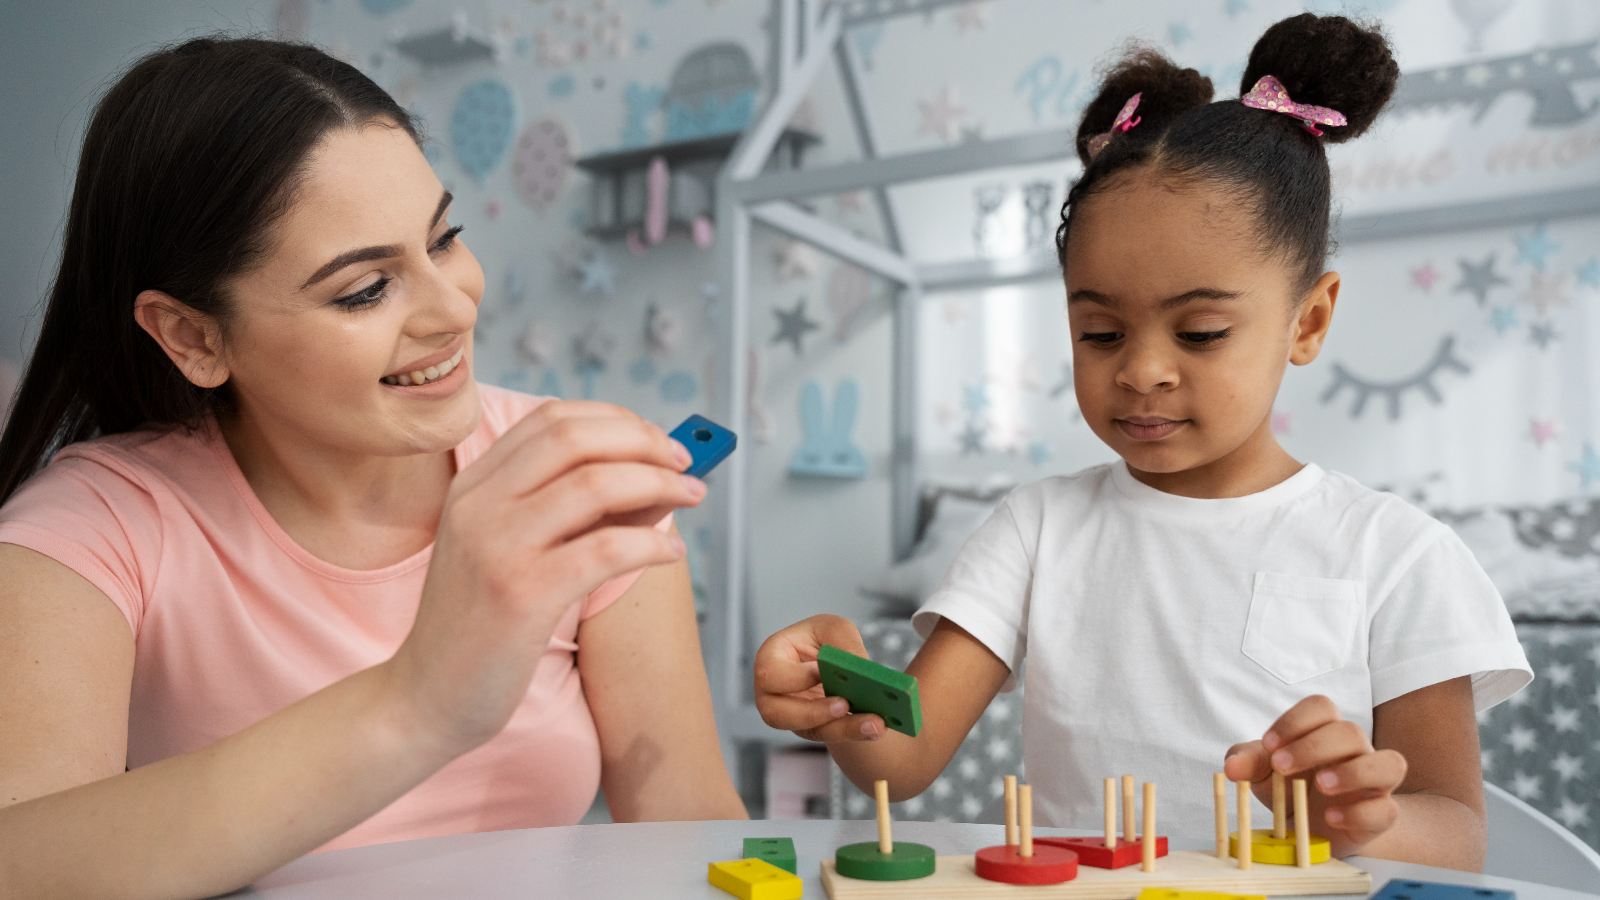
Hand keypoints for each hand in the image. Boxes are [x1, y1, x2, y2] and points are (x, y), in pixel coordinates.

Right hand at [387, 400, 704, 758]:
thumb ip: (566, 510)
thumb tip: (655, 477)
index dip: (615, 420)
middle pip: (574, 438)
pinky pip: (605, 549)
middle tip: (684, 464)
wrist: (426, 697)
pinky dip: (650, 542)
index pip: (551, 419)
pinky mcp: (520, 595)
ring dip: (658, 485)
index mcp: (472, 486)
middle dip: (642, 442)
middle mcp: (478, 504)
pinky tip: (671, 553)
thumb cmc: (481, 626)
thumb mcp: (509, 551)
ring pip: (594, 484)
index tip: (655, 441)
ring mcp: (495, 546)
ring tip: (691, 497)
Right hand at [753, 615, 886, 741]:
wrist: (834, 664)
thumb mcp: (835, 630)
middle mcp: (772, 692)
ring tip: (875, 723)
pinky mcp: (812, 729)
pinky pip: (830, 735)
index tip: (821, 672)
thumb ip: (845, 646)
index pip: (771, 674)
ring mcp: (789, 715)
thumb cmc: (825, 640)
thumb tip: (859, 670)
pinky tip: (878, 727)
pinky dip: (855, 732)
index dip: (795, 677)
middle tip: (845, 705)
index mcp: (770, 657)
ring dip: (842, 728)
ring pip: (807, 730)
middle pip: (777, 714)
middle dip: (813, 712)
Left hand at [1223, 694, 1407, 856]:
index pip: (1321, 707)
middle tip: (1281, 767)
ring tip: (1319, 785)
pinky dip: (1359, 813)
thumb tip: (1231, 766)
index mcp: (1324, 731)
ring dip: (1352, 772)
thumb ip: (1247, 761)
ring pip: (1388, 763)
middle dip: (1314, 747)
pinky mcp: (1381, 815)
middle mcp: (1355, 751)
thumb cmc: (1290, 788)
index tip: (1269, 744)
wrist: (1312, 829)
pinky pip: (1386, 810)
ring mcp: (1374, 783)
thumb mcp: (1262, 772)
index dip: (1295, 721)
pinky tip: (1331, 818)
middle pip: (1351, 732)